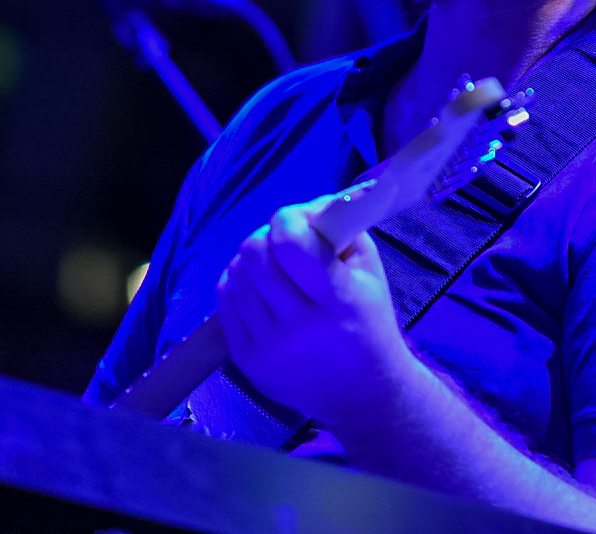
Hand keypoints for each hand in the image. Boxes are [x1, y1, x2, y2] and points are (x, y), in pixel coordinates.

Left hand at [214, 193, 415, 426]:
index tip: (298, 222)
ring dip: (250, 260)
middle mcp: (299, 323)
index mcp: (336, 298)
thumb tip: (308, 203)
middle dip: (266, 236)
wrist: (362, 392)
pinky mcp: (247, 359)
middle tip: (282, 244)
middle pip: (255, 254)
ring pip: (235, 276)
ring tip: (270, 266)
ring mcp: (268, 345)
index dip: (288, 219)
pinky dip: (237, 284)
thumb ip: (340, 228)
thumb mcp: (369, 270)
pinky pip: (225, 302)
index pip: (290, 242)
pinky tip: (256, 287)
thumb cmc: (369, 321)